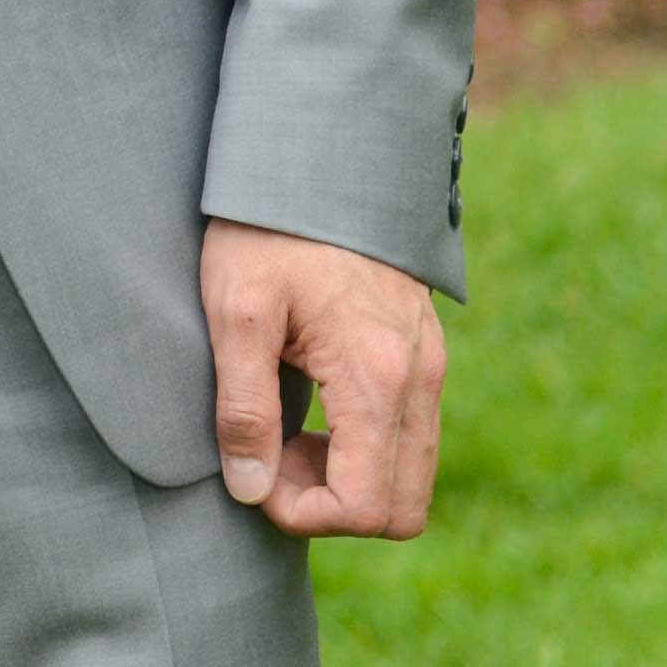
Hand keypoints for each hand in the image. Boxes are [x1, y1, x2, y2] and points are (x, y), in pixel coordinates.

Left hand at [201, 218, 444, 538]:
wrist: (318, 153)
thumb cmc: (267, 227)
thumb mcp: (236, 311)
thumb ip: (243, 408)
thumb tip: (251, 491)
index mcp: (377, 375)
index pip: (366, 505)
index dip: (304, 513)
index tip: (253, 475)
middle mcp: (420, 379)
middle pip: (402, 508)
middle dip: (332, 507)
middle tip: (269, 460)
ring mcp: (430, 366)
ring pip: (412, 476)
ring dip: (349, 479)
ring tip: (284, 434)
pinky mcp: (424, 353)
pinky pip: (411, 436)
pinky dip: (365, 448)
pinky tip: (310, 408)